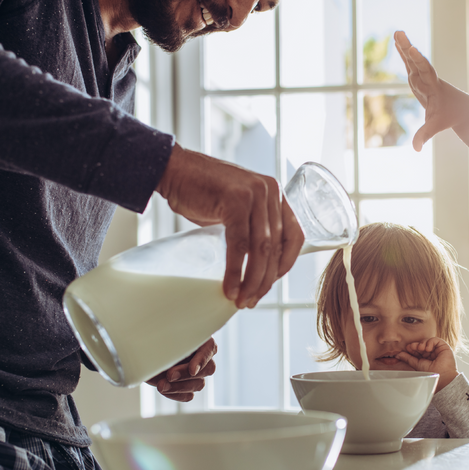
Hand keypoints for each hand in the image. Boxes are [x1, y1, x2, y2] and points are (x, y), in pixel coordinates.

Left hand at [145, 339, 217, 401]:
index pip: (210, 348)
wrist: (140, 354)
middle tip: (169, 375)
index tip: (192, 370)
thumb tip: (177, 342)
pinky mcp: (186, 387)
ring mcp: (196, 374)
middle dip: (186, 374)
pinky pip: (188, 396)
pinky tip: (164, 389)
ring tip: (161, 385)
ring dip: (179, 386)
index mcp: (199, 339)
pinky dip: (176, 394)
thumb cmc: (152, 339)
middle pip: (208, 369)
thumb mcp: (161, 336)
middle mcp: (201, 356)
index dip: (202, 360)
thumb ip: (171, 340)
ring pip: (199, 384)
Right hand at [157, 145, 303, 307]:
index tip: (272, 282)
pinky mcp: (235, 201)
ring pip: (261, 248)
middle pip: (276, 246)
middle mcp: (270, 191)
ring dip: (252, 280)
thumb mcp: (237, 206)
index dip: (287, 263)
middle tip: (252, 300)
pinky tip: (230, 287)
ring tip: (242, 300)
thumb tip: (257, 265)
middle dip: (265, 279)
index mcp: (275, 193)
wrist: (174, 169)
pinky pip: (239, 244)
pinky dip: (235, 270)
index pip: (295, 234)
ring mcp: (254, 194)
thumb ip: (251, 227)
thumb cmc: (202, 191)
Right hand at [393, 31, 459, 151]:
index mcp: (433, 87)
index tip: (412, 50)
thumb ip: (425, 135)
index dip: (418, 61)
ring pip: (412, 60)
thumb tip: (416, 149)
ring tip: (397, 32)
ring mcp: (423, 77)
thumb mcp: (436, 125)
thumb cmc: (449, 116)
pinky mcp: (419, 77)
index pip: (425, 72)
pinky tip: (398, 42)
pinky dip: (403, 53)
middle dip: (408, 48)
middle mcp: (428, 78)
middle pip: (416, 61)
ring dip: (404, 46)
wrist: (461, 108)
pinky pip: (410, 63)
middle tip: (400, 34)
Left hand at [396, 337, 457, 390]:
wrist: (442, 376)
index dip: (412, 348)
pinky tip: (428, 349)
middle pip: (421, 345)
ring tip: (421, 349)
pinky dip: (430, 342)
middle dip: (416, 345)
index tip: (407, 348)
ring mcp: (437, 350)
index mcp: (425, 358)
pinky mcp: (443, 346)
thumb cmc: (432, 373)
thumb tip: (398, 354)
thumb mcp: (417, 364)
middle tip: (412, 347)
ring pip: (427, 341)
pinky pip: (435, 340)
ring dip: (422, 343)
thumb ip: (408, 358)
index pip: (417, 350)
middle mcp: (431, 353)